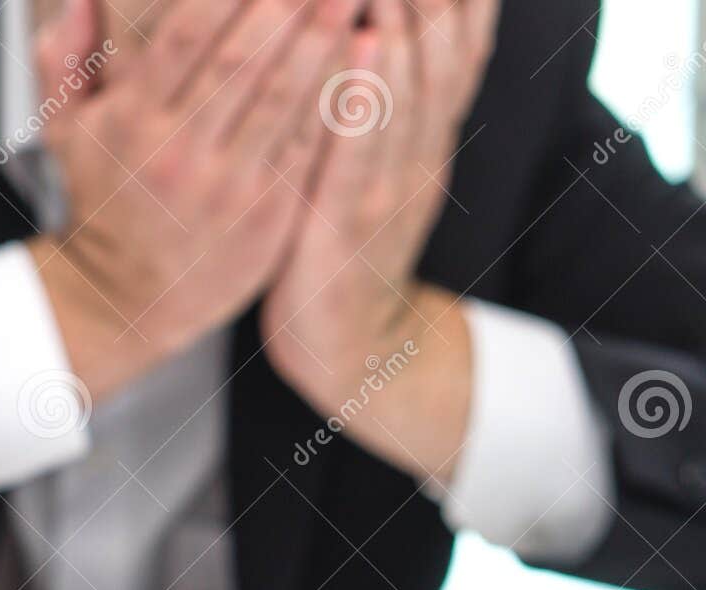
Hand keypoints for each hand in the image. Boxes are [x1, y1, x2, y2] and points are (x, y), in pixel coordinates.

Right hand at [29, 0, 361, 403]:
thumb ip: (66, 62)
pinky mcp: (266, 215)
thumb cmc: (103, 206)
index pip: (186, 36)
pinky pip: (307, 146)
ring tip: (350, 0)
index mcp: (132, 123)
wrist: (123, 302)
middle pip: (242, 60)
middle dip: (287, 4)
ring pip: (283, 98)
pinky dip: (337, 101)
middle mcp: (179, 153)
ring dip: (323, 40)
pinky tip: (362, 63)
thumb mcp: (64, 137)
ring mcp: (227, 187)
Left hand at [260, 0, 500, 482]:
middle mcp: (417, 153)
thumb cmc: (340, 248)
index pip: (458, 43)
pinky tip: (365, 48)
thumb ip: (376, 108)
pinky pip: (360, 153)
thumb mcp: (370, 169)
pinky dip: (365, 99)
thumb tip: (377, 29)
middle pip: (440, 51)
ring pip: (409, 89)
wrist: (348, 348)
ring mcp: (389, 188)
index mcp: (424, 136)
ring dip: (405, 18)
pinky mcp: (347, 223)